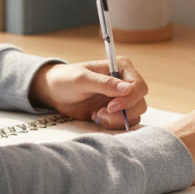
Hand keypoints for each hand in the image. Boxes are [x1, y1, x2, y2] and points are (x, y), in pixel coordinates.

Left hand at [28, 58, 148, 128]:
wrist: (54, 93)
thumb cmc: (66, 79)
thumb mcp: (82, 79)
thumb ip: (104, 83)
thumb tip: (126, 88)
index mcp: (122, 68)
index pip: (139, 86)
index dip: (129, 99)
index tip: (110, 106)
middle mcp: (125, 83)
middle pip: (140, 103)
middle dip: (122, 112)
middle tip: (100, 113)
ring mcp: (122, 99)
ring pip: (134, 115)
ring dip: (116, 120)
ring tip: (96, 115)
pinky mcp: (116, 112)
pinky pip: (125, 123)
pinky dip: (112, 125)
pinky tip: (96, 118)